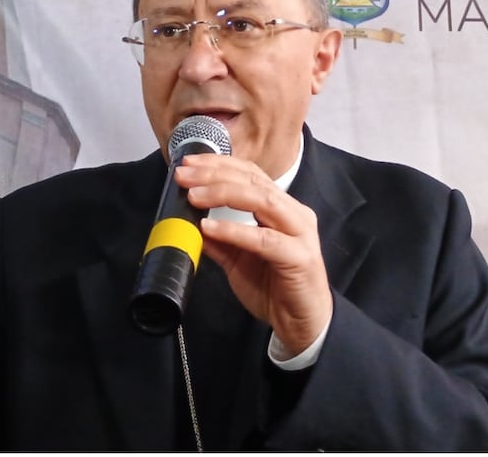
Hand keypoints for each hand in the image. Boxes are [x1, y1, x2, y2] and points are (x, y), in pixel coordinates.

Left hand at [173, 154, 331, 356]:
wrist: (303, 323)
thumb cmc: (276, 288)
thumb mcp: (238, 260)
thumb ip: (219, 241)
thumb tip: (189, 224)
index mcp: (282, 208)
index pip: (249, 173)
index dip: (218, 165)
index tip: (187, 163)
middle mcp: (294, 213)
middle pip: (253, 180)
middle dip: (215, 174)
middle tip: (184, 175)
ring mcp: (300, 233)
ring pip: (262, 200)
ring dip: (224, 194)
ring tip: (194, 196)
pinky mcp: (299, 257)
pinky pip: (264, 239)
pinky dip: (234, 230)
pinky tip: (210, 228)